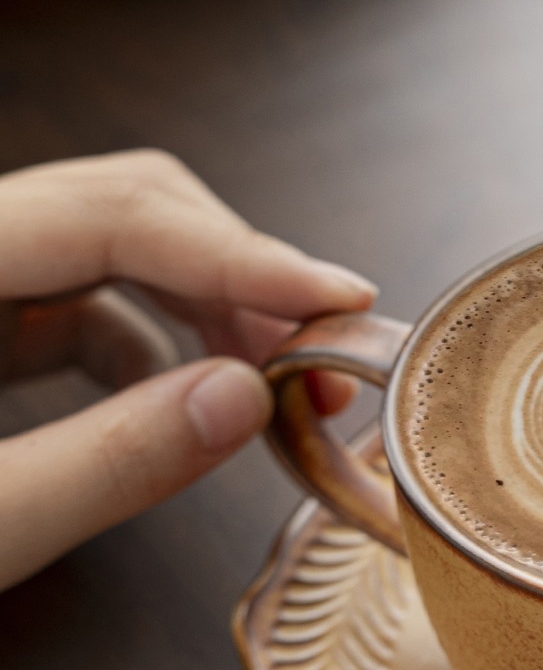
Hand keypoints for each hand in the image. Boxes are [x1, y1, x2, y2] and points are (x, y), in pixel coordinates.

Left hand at [0, 150, 375, 589]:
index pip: (111, 215)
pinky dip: (154, 340)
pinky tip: (192, 400)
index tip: (340, 299)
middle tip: (320, 354)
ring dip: (207, 306)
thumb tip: (246, 399)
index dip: (242, 255)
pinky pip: (76, 302)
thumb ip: (103, 463)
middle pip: (121, 206)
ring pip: (110, 250)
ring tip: (277, 382)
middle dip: (236, 273)